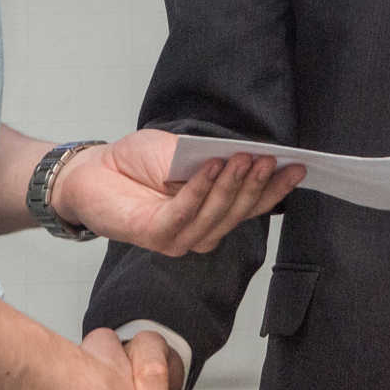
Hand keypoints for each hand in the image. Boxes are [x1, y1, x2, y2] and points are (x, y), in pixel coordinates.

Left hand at [54, 131, 302, 256]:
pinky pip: (184, 214)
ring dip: (232, 186)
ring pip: (215, 216)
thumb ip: (211, 158)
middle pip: (238, 212)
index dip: (276, 188)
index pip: (251, 204)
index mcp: (211, 212)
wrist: (90, 170)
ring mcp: (178, 238)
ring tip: (244, 158)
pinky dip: (199, 189)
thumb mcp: (180, 151)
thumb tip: (248, 154)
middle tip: (269, 158)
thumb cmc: (135, 162)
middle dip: (256, 184)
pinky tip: (210, 167)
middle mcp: (199, 231)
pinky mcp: (154, 235)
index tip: (299, 166)